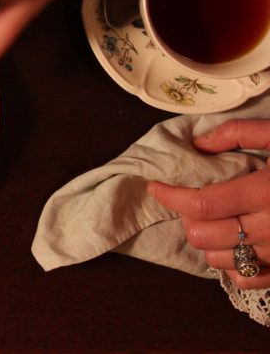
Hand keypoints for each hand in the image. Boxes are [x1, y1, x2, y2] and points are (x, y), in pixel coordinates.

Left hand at [147, 119, 269, 289]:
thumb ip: (241, 134)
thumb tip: (200, 143)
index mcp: (267, 193)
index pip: (200, 204)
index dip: (169, 196)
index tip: (156, 185)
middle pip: (202, 235)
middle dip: (186, 217)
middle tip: (189, 200)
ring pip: (219, 260)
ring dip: (206, 240)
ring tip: (213, 220)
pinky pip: (247, 280)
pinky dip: (231, 264)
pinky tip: (235, 243)